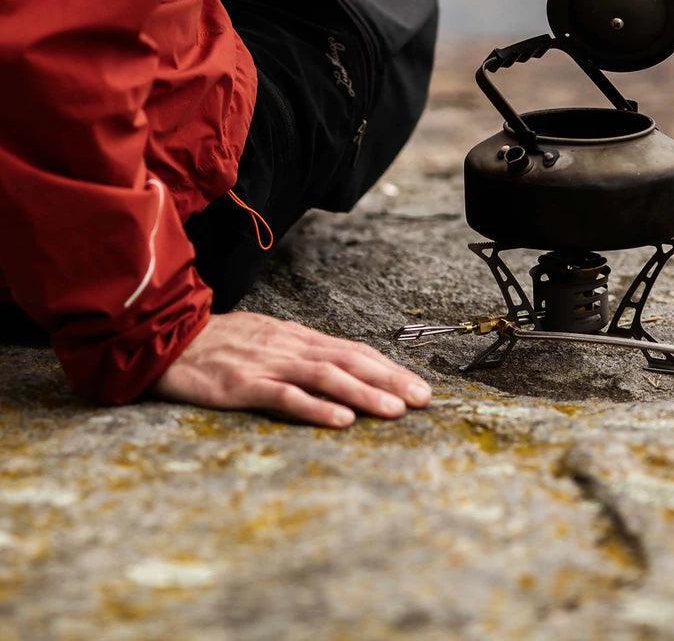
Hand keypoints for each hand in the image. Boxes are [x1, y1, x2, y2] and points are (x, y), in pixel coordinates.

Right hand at [152, 311, 430, 427]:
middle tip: (424, 399)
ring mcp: (268, 364)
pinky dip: (316, 408)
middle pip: (349, 361)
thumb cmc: (219, 344)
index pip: (353, 350)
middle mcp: (290, 346)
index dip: (388, 367)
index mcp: (297, 337)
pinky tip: (341, 420)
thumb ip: (300, 354)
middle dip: (390, 379)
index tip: (418, 385)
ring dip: (365, 393)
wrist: (165, 338)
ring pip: (326, 377)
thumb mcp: (266, 340)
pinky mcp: (243, 384)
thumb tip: (339, 369)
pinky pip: (286, 396)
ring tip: (396, 410)